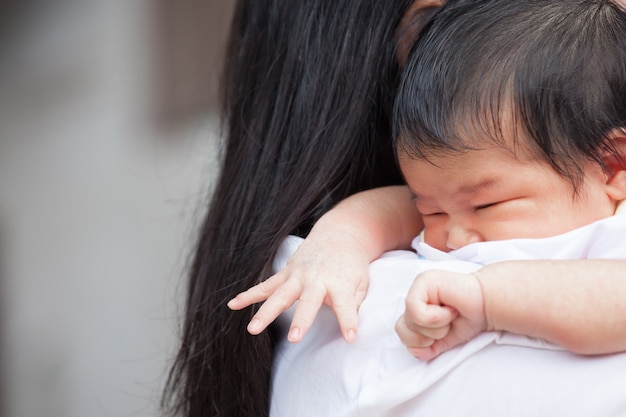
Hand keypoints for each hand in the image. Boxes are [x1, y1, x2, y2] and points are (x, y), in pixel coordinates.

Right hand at [227, 228, 370, 342]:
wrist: (339, 234)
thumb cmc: (352, 264)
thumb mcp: (361, 283)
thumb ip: (354, 305)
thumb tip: (348, 329)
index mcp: (339, 283)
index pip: (346, 306)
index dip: (348, 322)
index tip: (351, 338)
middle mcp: (317, 279)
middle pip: (308, 301)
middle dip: (301, 320)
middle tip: (295, 339)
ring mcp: (298, 275)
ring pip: (280, 295)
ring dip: (266, 312)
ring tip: (252, 329)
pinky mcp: (286, 273)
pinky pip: (265, 286)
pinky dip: (248, 295)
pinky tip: (232, 305)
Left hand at [395, 270, 486, 360]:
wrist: (488, 304)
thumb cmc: (468, 318)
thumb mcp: (444, 339)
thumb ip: (427, 348)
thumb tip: (415, 351)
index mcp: (415, 308)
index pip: (402, 331)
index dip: (421, 341)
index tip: (443, 331)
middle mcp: (414, 296)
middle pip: (402, 328)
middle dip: (429, 335)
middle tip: (447, 324)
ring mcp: (417, 287)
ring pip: (410, 320)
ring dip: (435, 326)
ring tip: (450, 315)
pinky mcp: (423, 281)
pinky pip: (415, 310)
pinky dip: (436, 317)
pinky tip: (449, 309)